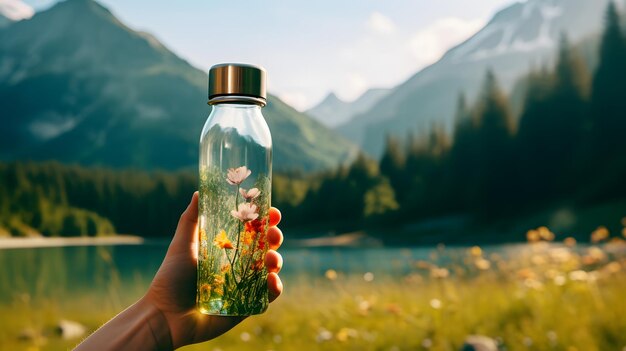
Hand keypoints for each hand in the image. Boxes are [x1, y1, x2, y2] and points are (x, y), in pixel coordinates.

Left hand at [145, 191, 283, 347]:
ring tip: (271, 259)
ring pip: (271, 269)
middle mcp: (239, 265)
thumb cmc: (171, 278)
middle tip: (273, 234)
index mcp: (227, 248)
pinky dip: (275, 287)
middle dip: (275, 237)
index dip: (265, 220)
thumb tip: (199, 191)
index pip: (253, 231)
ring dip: (277, 260)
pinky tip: (271, 280)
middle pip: (266, 247)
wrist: (165, 315)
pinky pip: (268, 296)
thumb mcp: (182, 244)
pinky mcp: (247, 306)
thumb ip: (190, 218)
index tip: (272, 211)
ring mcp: (245, 285)